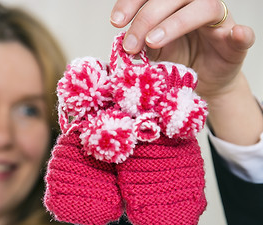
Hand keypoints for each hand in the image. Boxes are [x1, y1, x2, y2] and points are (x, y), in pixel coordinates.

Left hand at [110, 0, 262, 144]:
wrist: (200, 83)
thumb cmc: (175, 62)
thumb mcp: (151, 53)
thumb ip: (139, 45)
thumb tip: (120, 46)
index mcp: (172, 6)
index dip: (132, 2)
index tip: (116, 21)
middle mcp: (194, 7)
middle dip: (146, 18)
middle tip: (131, 44)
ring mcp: (217, 23)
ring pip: (204, 7)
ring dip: (176, 23)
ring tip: (154, 42)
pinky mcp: (233, 44)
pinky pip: (242, 35)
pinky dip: (241, 35)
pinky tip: (236, 35)